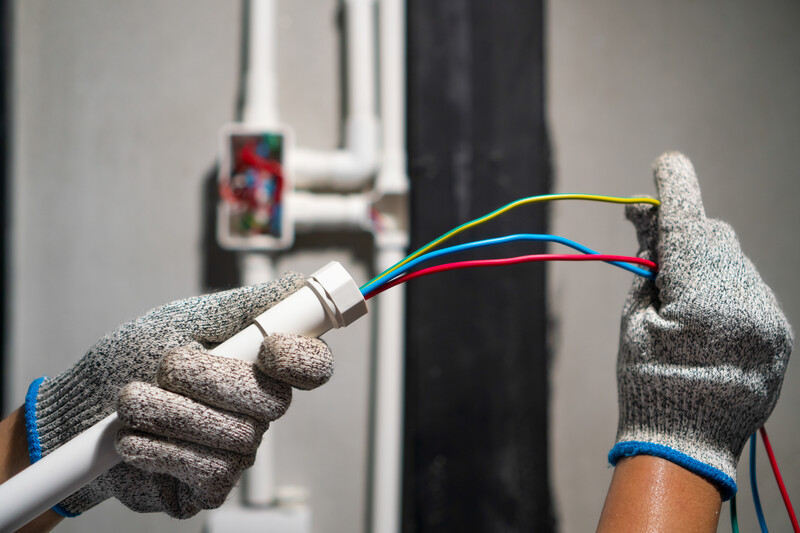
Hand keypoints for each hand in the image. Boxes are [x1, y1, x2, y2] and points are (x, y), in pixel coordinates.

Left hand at [25, 273, 332, 517]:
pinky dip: (161, 450)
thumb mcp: (181, 320)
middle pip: (272, 401)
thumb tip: (296, 284)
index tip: (268, 347)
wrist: (76, 414)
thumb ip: (241, 306)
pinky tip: (135, 440)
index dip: (302, 359)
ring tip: (133, 403)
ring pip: (235, 436)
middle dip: (209, 381)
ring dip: (171, 413)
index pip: (312, 366)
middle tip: (168, 369)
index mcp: (256, 364)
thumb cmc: (130, 361)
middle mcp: (256, 408)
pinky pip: (209, 470)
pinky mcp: (210, 485)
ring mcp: (236, 449)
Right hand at [609, 152, 792, 498]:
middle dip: (684, 234)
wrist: (686, 448)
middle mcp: (748, 304)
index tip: (666, 163)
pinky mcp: (780, 334)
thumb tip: (650, 218)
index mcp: (703, 302)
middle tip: (651, 245)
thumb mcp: (634, 319)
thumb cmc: (646, 383)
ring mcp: (770, 320)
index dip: (674, 190)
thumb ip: (649, 264)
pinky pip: (749, 289)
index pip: (688, 226)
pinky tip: (704, 316)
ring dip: (704, 264)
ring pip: (733, 262)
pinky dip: (723, 288)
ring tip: (679, 302)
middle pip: (715, 237)